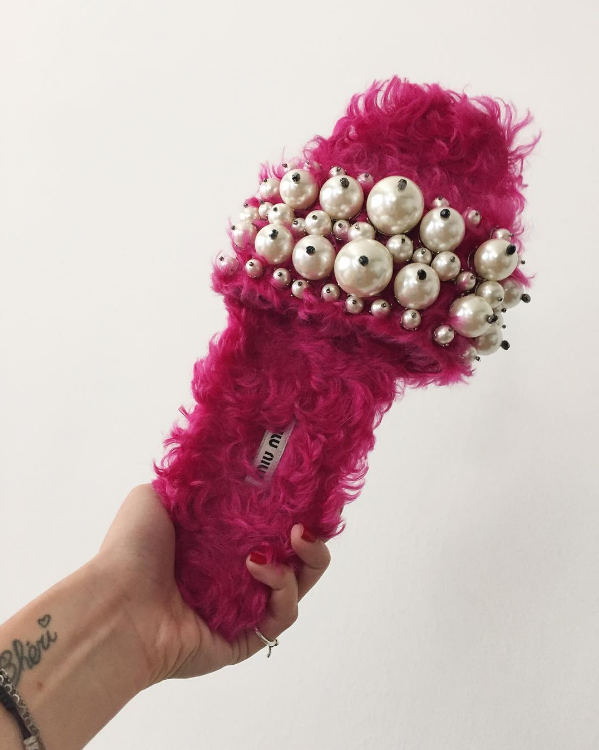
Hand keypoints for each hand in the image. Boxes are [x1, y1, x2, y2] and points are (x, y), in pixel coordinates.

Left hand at [95, 484, 330, 685]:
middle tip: (306, 522)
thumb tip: (219, 462)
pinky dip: (282, 589)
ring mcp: (240, 611)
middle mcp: (232, 578)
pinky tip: (260, 565)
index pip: (268, 528)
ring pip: (295, 586)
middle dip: (310, 540)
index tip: (304, 494)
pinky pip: (281, 615)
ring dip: (307, 561)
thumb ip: (190, 480)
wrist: (117, 604)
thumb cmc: (132, 549)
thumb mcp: (157, 495)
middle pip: (292, 559)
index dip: (290, 511)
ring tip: (296, 537)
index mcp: (216, 546)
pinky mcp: (244, 640)